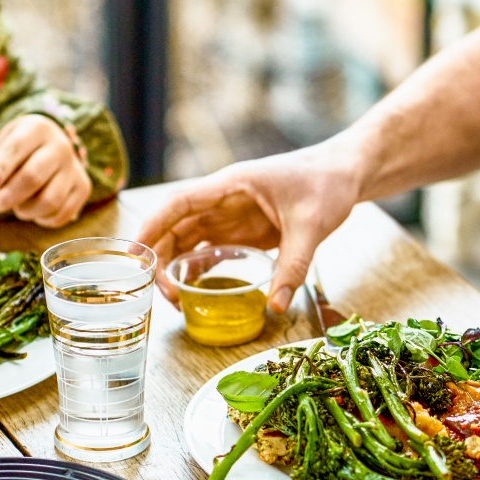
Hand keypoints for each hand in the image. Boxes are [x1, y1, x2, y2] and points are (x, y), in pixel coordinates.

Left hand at [0, 114, 92, 227]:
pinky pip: (61, 214)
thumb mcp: (4, 143)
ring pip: (49, 201)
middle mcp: (61, 147)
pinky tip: (34, 211)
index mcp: (38, 129)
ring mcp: (75, 169)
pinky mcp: (83, 188)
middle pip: (32, 178)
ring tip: (16, 206)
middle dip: (6, 197)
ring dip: (25, 210)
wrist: (54, 145)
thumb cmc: (22, 148)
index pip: (16, 150)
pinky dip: (42, 219)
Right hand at [136, 145, 361, 312]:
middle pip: (177, 226)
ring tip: (176, 299)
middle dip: (162, 258)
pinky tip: (195, 290)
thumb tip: (276, 306)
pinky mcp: (245, 229)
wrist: (345, 174)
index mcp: (232, 186)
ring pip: (191, 239)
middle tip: (163, 294)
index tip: (135, 254)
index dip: (153, 227)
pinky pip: (213, 249)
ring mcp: (233, 215)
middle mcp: (224, 200)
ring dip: (178, 266)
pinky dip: (200, 268)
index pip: (179, 204)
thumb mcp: (312, 226)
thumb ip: (293, 266)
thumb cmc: (326, 185)